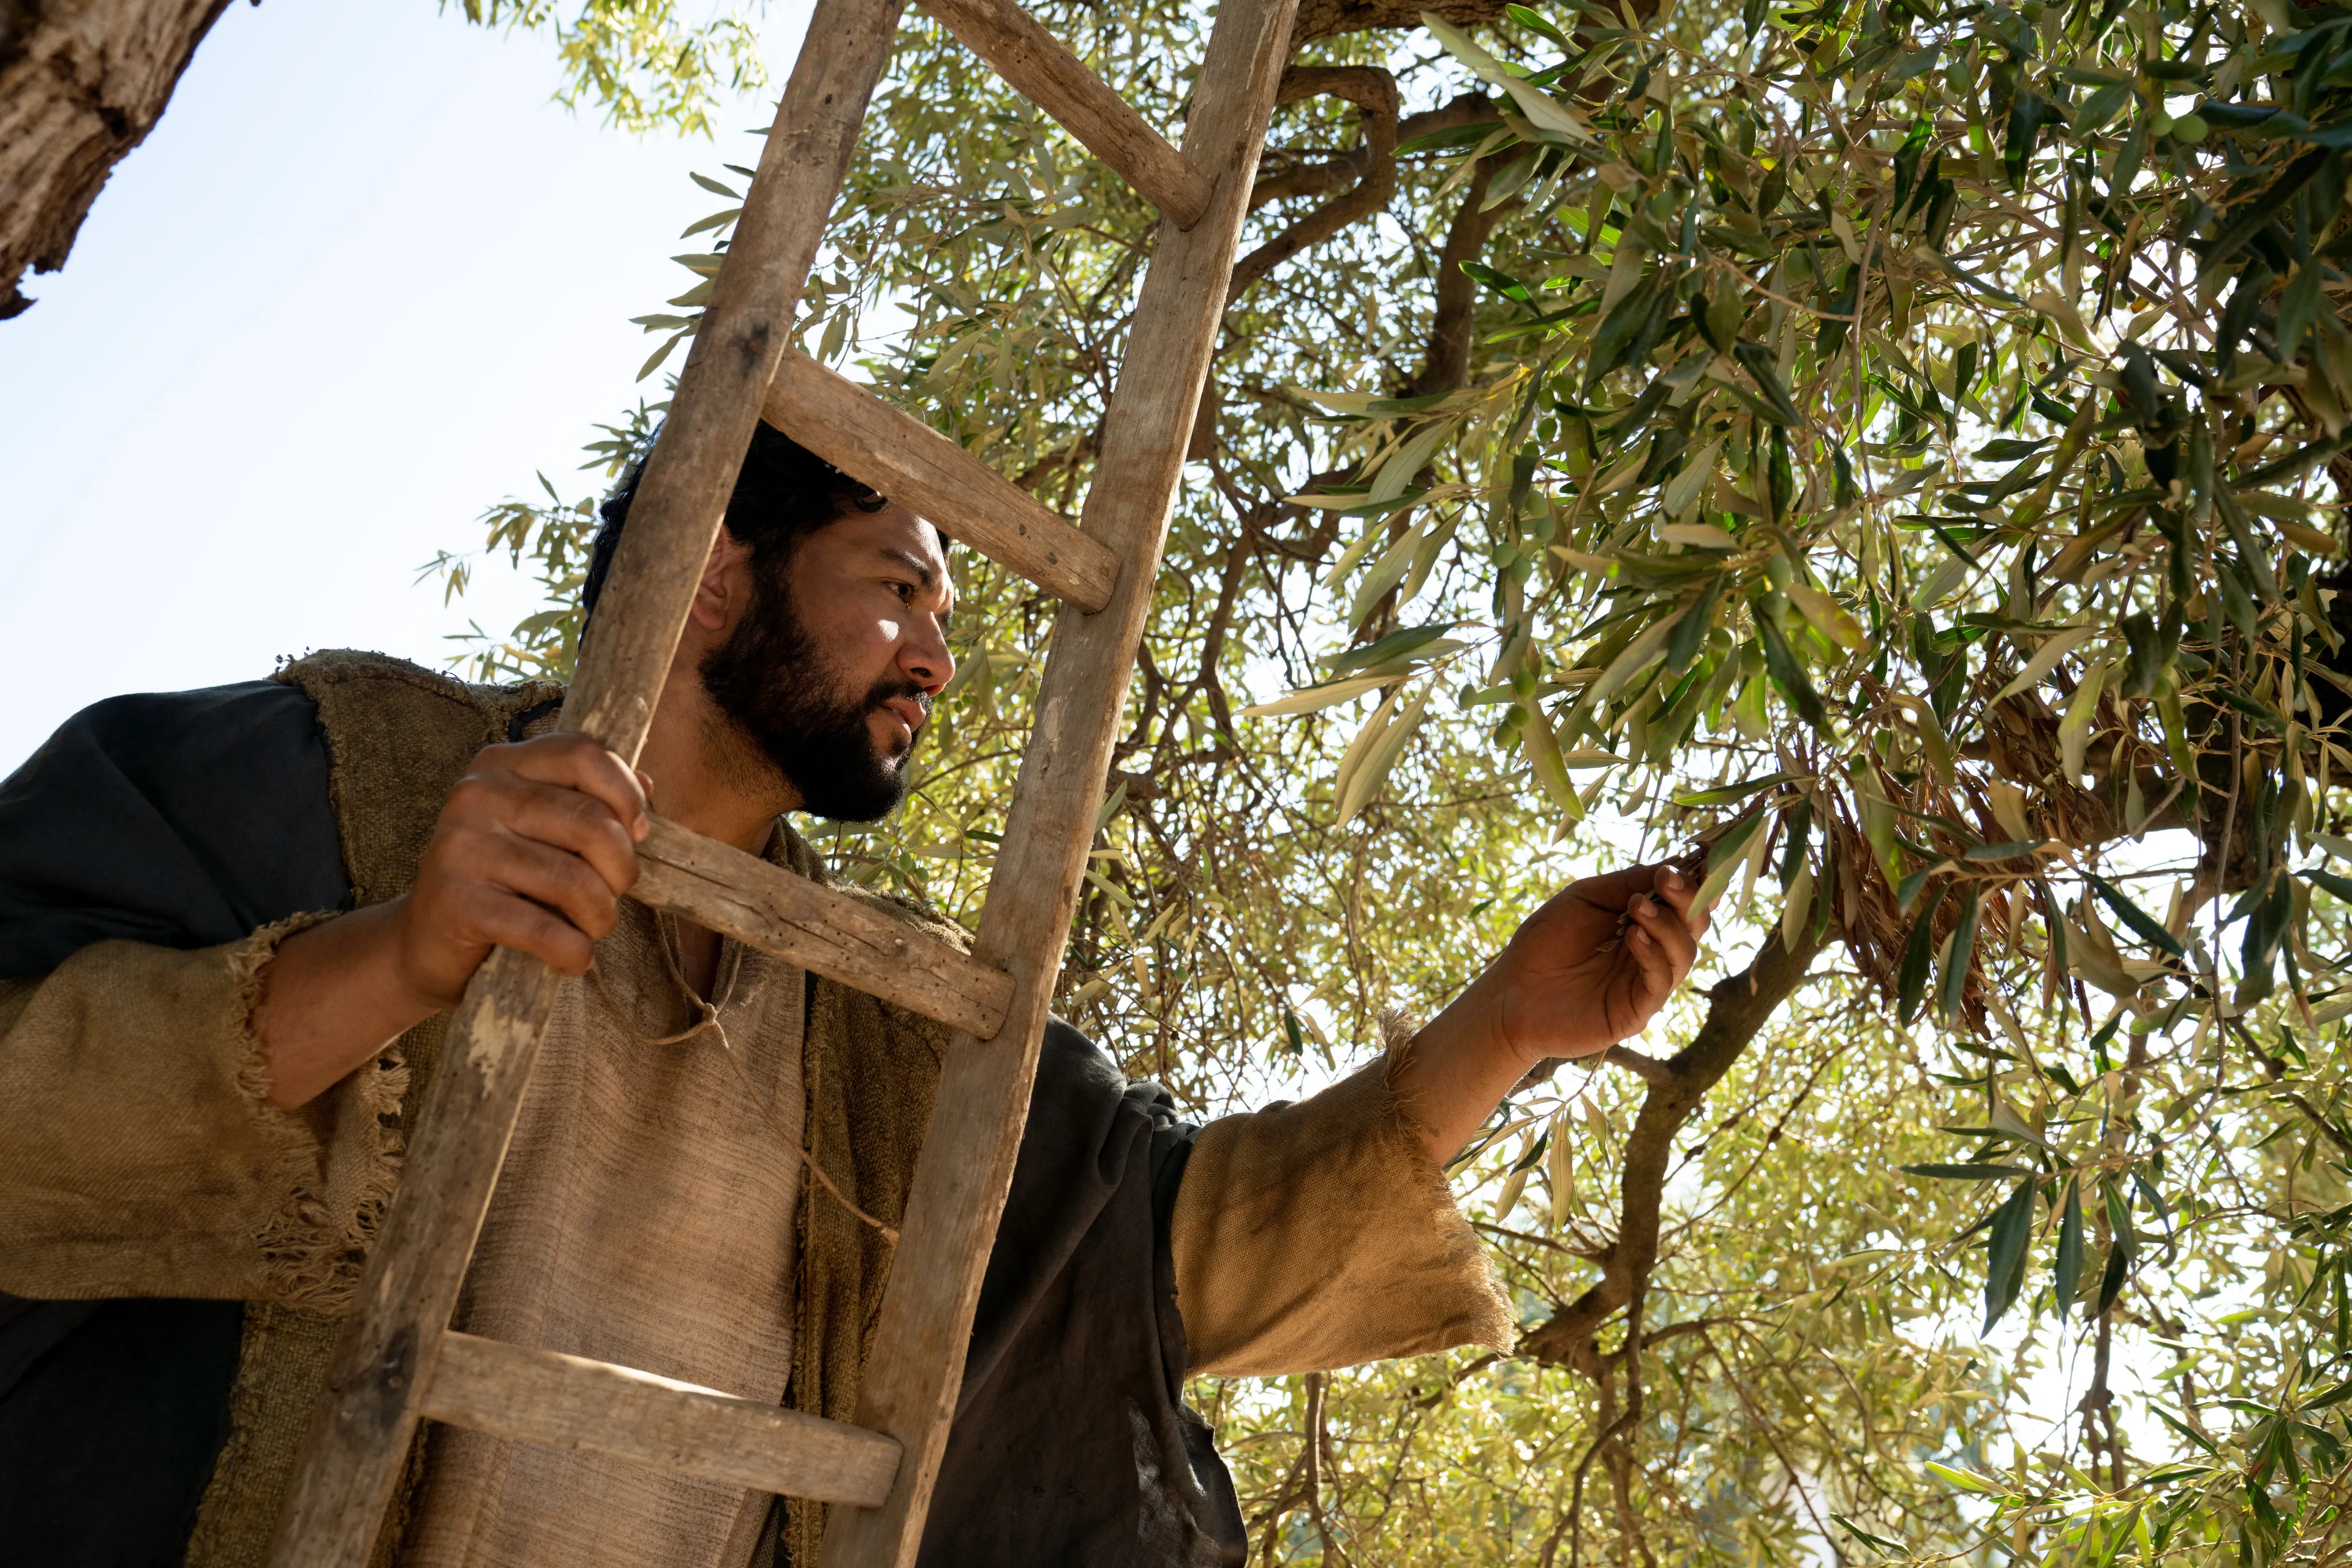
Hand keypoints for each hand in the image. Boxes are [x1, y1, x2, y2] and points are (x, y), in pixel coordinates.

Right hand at [386, 733, 650, 1011]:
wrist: (426, 941)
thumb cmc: (503, 882)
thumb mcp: (542, 830)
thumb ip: (590, 801)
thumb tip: (647, 785)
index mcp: (501, 765)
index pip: (583, 754)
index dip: (626, 796)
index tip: (638, 833)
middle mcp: (476, 795)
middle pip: (590, 822)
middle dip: (621, 869)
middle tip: (614, 894)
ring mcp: (461, 846)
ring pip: (573, 880)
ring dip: (600, 916)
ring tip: (593, 928)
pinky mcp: (456, 901)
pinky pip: (544, 929)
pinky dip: (574, 951)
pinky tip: (575, 958)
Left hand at [1477, 863, 1710, 1068]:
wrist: (1512, 992)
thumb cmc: (1544, 942)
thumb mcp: (1585, 899)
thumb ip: (1627, 882)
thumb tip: (1671, 865)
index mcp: (1644, 921)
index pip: (1685, 900)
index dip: (1698, 881)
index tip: (1695, 859)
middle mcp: (1654, 950)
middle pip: (1694, 924)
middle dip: (1687, 897)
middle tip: (1666, 879)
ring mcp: (1647, 981)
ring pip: (1685, 952)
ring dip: (1667, 925)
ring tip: (1637, 907)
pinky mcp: (1637, 1010)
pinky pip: (1661, 981)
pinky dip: (1654, 956)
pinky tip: (1634, 937)